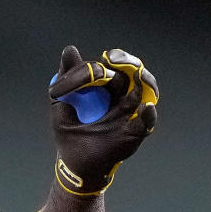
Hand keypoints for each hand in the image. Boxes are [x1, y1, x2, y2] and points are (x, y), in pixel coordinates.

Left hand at [48, 45, 158, 194]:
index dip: (105, 62)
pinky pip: (146, 122)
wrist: (75, 162)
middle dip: (126, 62)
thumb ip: (67, 77)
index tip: (99, 60)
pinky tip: (146, 107)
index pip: (110, 67)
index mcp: (104, 88)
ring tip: (138, 73)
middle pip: (132, 73)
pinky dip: (148, 115)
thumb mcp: (62, 102)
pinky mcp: (134, 132)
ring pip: (145, 90)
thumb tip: (70, 49)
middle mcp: (121, 97)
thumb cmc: (70, 131)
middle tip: (113, 59)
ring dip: (144, 79)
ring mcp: (130, 113)